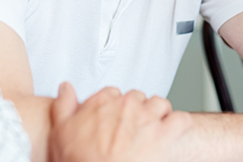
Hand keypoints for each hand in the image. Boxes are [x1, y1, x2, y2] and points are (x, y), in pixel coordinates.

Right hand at [48, 83, 191, 161]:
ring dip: (159, 114)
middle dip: (137, 110)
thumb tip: (66, 87)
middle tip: (133, 128)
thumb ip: (64, 105)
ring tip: (154, 128)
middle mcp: (127, 105)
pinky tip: (173, 131)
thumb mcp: (61, 130)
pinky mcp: (164, 135)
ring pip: (160, 104)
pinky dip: (180, 124)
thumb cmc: (78, 159)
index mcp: (104, 102)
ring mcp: (147, 118)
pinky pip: (181, 120)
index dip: (115, 106)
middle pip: (138, 97)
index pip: (114, 93)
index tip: (114, 118)